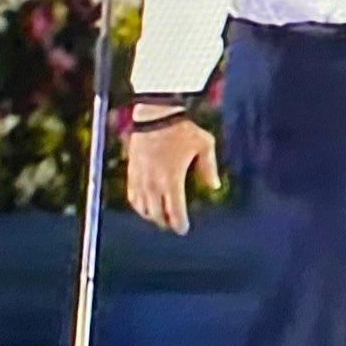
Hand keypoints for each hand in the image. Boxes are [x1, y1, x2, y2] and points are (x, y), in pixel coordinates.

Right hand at [125, 113, 219, 234]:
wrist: (155, 115)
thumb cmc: (182, 130)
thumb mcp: (204, 145)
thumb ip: (209, 168)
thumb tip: (214, 186)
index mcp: (172, 180)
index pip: (174, 212)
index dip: (178, 224)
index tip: (183, 230)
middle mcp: (153, 183)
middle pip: (156, 214)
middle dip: (165, 222)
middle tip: (173, 224)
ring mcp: (140, 178)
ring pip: (142, 208)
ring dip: (151, 216)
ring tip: (160, 217)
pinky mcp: (131, 171)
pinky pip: (132, 196)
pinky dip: (138, 205)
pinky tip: (144, 206)